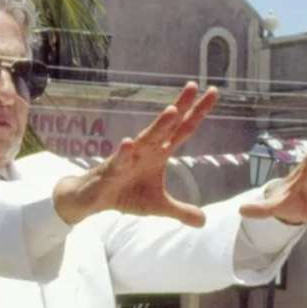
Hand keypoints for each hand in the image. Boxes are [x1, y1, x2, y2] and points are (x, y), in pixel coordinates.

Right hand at [54, 82, 216, 226]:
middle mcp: (146, 149)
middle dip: (181, 106)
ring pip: (146, 138)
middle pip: (167, 126)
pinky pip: (119, 160)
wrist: (93, 199)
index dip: (198, 112)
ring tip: (172, 111)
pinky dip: (124, 152)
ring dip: (159, 125)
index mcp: (159, 153)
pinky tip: (129, 143)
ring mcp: (128, 157)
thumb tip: (204, 221)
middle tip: (194, 86)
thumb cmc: (126, 194)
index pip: (183, 130)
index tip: (212, 92)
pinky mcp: (111, 170)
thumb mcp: (158, 206)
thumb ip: (181, 210)